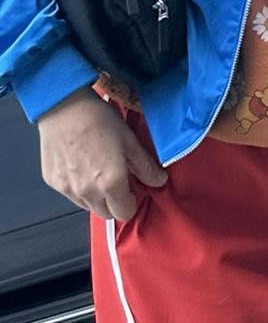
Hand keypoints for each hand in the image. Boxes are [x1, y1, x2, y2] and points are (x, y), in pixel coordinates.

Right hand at [38, 90, 166, 221]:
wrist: (65, 108)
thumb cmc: (98, 120)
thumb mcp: (130, 141)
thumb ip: (145, 167)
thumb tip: (159, 180)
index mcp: (110, 183)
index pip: (125, 213)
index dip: (132, 202)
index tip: (133, 189)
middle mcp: (87, 192)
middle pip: (106, 214)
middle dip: (115, 202)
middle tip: (118, 180)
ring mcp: (68, 189)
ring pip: (87, 206)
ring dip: (96, 197)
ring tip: (99, 171)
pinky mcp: (53, 182)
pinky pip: (70, 194)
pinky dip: (78, 187)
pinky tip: (82, 166)